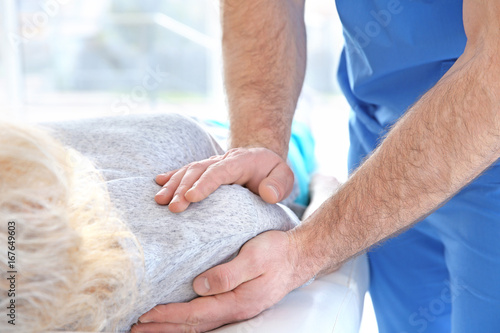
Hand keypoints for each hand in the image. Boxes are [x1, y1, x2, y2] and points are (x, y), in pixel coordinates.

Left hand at [131, 230, 310, 332]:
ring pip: (199, 324)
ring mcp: (237, 309)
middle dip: (164, 328)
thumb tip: (199, 286)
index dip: (168, 316)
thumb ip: (228, 273)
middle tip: (135, 328)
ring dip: (173, 328)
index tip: (145, 314)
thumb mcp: (255, 257)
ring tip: (149, 328)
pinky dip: (187, 322)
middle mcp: (235, 310)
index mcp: (237, 301)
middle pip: (193, 325)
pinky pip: (206, 317)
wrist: (298, 256)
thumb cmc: (277, 252)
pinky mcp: (237, 303)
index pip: (195, 313)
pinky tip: (178, 319)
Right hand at [155, 147, 293, 212]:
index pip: (220, 171)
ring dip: (173, 184)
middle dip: (184, 188)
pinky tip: (158, 184)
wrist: (264, 160)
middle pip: (199, 171)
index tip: (192, 197)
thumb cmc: (274, 174)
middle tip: (173, 207)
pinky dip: (171, 177)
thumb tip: (268, 194)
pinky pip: (186, 171)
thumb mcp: (285, 178)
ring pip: (189, 171)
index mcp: (241, 161)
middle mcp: (223, 160)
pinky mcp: (204, 170)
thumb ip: (279, 185)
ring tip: (160, 200)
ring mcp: (212, 164)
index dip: (205, 183)